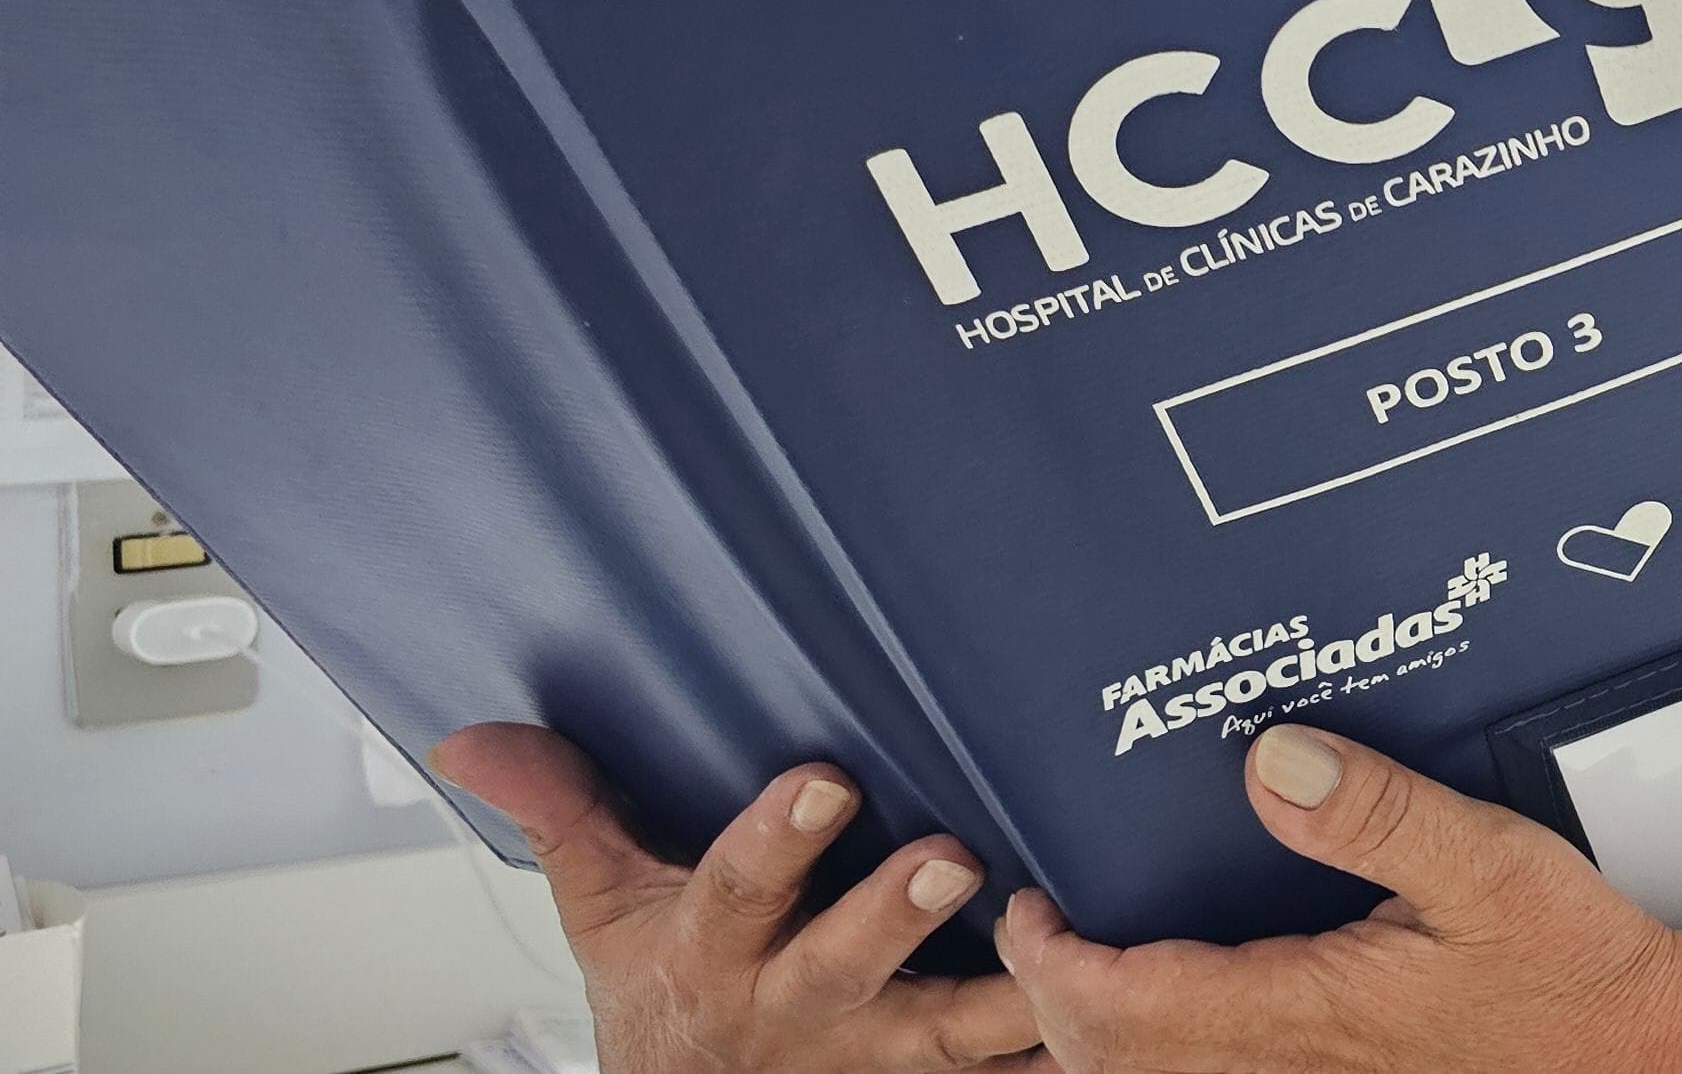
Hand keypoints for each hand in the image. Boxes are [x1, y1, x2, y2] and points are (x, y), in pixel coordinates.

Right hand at [430, 724, 1044, 1072]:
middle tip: (956, 854)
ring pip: (950, 1030)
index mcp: (718, 952)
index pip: (740, 885)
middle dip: (900, 912)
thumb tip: (473, 736)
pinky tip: (1114, 1010)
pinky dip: (1056, 1049)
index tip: (823, 778)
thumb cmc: (666, 995)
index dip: (778, 837)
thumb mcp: (604, 906)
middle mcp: (801, 1008)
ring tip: (1065, 938)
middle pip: (852, 962)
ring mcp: (875, 1057)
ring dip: (1010, 992)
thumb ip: (561, 810)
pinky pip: (1004, 1072)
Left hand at [995, 724, 1681, 1072]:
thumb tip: (1267, 761)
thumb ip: (1375, 811)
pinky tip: (1179, 999)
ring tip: (1085, 960)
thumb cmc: (1576, 969)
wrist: (1655, 1055)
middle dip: (1056, 1002)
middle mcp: (1297, 1069)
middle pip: (1123, 1065)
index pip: (1129, 1017)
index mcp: (1312, 1015)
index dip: (1055, 968)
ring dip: (1105, 1033)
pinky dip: (1167, 1048)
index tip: (1030, 907)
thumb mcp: (1485, 864)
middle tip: (1037, 924)